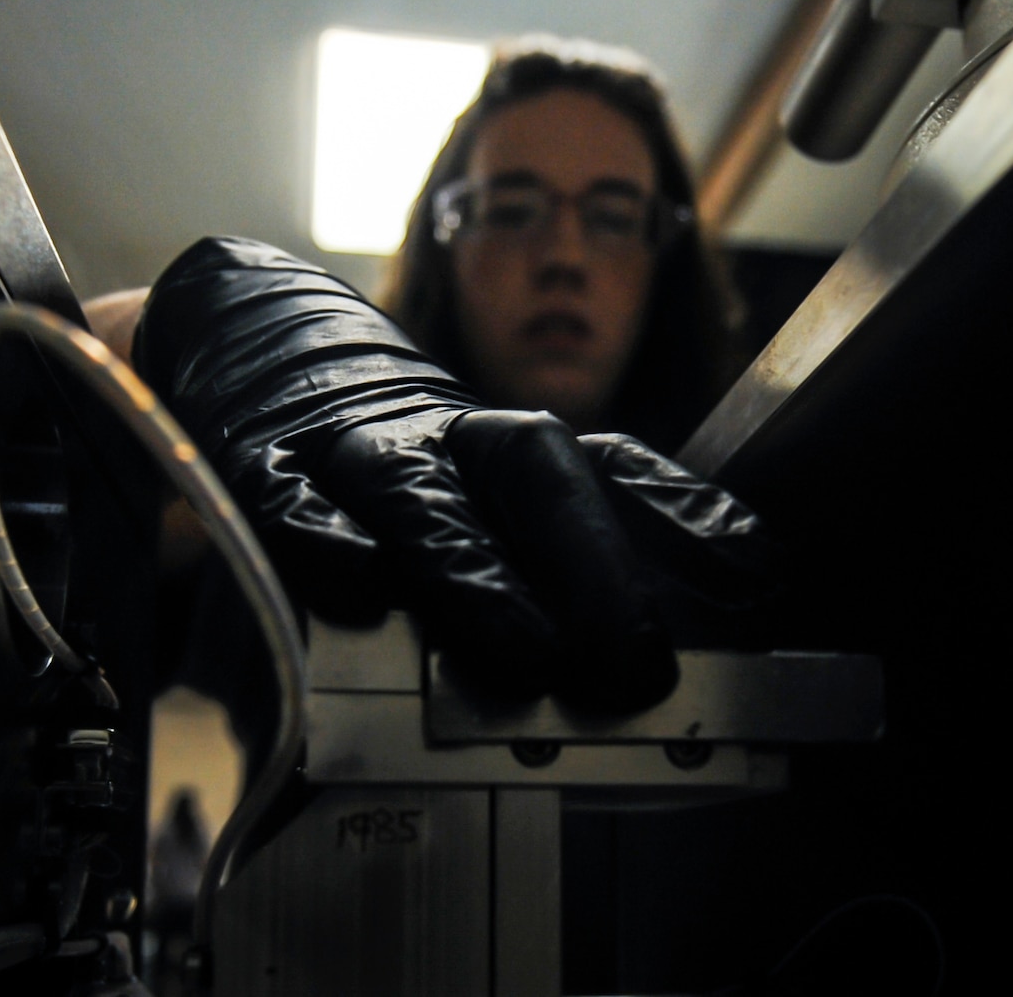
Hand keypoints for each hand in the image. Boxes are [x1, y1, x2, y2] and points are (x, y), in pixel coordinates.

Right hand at [132, 237, 773, 713]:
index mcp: (512, 443)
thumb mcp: (487, 494)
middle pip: (533, 472)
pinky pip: (293, 500)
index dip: (687, 518)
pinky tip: (355, 582)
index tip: (755, 577)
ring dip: (477, 570)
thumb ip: (566, 558)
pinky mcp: (265, 468)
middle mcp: (449, 435)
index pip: (618, 469)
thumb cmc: (398, 465)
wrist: (258, 353)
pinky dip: (324, 538)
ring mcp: (357, 448)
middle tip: (633, 659)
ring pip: (421, 493)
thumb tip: (663, 640)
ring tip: (524, 647)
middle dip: (592, 565)